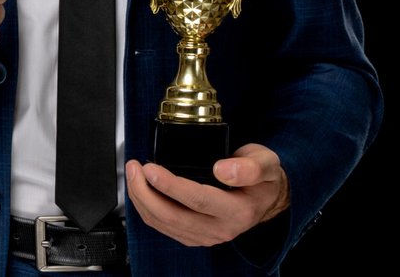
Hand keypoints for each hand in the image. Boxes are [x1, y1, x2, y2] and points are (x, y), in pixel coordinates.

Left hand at [125, 144, 290, 246]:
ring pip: (164, 224)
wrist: (266, 197)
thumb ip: (249, 167)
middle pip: (174, 216)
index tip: (150, 169)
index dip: (170, 185)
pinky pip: (164, 227)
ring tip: (133, 174)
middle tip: (134, 168)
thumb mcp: (265, 163)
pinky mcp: (195, 235)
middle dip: (146, 192)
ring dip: (142, 199)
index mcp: (239, 211)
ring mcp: (207, 235)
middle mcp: (222, 228)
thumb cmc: (262, 177)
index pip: (198, 200)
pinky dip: (146, 209)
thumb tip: (223, 170)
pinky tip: (140, 190)